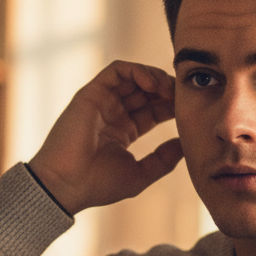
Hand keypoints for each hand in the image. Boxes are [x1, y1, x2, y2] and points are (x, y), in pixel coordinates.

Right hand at [28, 61, 183, 214]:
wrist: (65, 185)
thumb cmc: (98, 185)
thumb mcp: (140, 174)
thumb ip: (164, 159)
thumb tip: (185, 144)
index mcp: (123, 131)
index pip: (154, 109)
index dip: (172, 106)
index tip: (190, 109)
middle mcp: (112, 113)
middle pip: (146, 91)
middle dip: (167, 89)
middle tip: (184, 95)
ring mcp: (102, 102)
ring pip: (133, 76)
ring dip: (156, 77)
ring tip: (169, 89)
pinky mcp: (91, 93)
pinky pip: (117, 70)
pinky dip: (138, 70)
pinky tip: (153, 84)